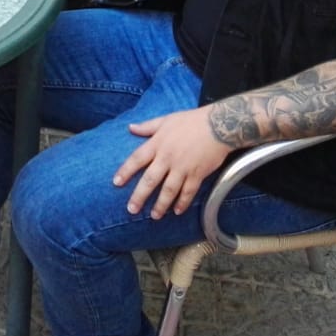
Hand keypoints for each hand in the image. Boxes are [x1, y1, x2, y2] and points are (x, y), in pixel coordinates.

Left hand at [113, 107, 231, 218]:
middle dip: (140, 196)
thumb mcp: (166, 120)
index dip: (125, 171)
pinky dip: (183, 203)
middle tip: (132, 209)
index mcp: (158, 144)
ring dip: (161, 205)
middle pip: (150, 180)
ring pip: (169, 190)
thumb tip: (130, 127)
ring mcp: (183, 168)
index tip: (116, 183)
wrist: (218, 126)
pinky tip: (177, 211)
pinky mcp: (197, 174)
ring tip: (154, 216)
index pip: (137, 159)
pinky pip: (188, 192)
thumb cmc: (191, 121)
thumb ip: (147, 126)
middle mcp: (168, 158)